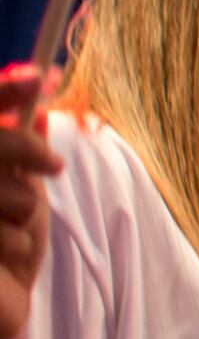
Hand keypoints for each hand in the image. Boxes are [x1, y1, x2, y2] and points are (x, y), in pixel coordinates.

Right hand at [0, 64, 61, 338]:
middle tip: (53, 166)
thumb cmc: (6, 252)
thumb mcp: (20, 198)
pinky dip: (15, 244)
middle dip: (22, 149)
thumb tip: (39, 110)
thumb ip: (20, 157)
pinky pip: (0, 231)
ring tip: (15, 231)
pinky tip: (3, 262)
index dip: (4, 92)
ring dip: (19, 208)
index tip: (37, 76)